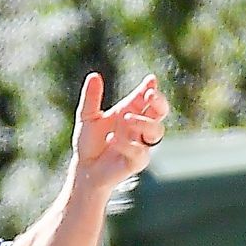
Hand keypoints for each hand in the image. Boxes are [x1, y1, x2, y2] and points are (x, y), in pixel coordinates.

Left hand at [70, 71, 169, 198]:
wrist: (84, 169)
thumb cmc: (89, 143)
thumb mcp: (87, 117)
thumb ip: (91, 98)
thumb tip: (94, 75)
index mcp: (131, 112)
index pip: (147, 98)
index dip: (150, 88)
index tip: (150, 81)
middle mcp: (139, 127)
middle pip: (161, 112)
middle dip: (159, 102)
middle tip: (149, 95)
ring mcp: (141, 144)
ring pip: (157, 131)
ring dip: (143, 122)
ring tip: (125, 118)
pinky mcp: (137, 162)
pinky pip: (141, 152)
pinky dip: (127, 144)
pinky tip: (113, 140)